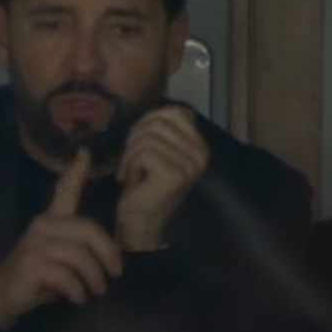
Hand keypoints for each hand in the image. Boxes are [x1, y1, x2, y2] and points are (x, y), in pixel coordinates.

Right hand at [0, 150, 122, 329]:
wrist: (1, 295)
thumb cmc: (37, 277)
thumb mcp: (61, 259)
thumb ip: (81, 249)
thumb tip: (113, 257)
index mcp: (51, 219)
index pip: (65, 191)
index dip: (76, 172)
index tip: (85, 153)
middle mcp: (43, 225)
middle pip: (87, 229)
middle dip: (107, 252)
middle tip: (115, 272)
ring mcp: (36, 244)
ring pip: (79, 255)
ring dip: (94, 277)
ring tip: (97, 290)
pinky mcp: (32, 264)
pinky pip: (66, 275)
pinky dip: (77, 289)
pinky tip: (79, 298)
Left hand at [115, 104, 208, 251]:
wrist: (141, 223)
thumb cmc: (144, 186)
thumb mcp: (157, 150)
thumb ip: (162, 129)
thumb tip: (162, 107)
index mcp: (200, 146)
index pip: (174, 112)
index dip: (148, 121)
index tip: (138, 143)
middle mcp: (200, 155)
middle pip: (158, 122)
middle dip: (136, 138)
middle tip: (131, 160)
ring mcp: (189, 165)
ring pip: (148, 137)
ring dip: (131, 154)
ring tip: (132, 171)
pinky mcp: (174, 175)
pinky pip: (143, 152)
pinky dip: (130, 164)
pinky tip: (132, 180)